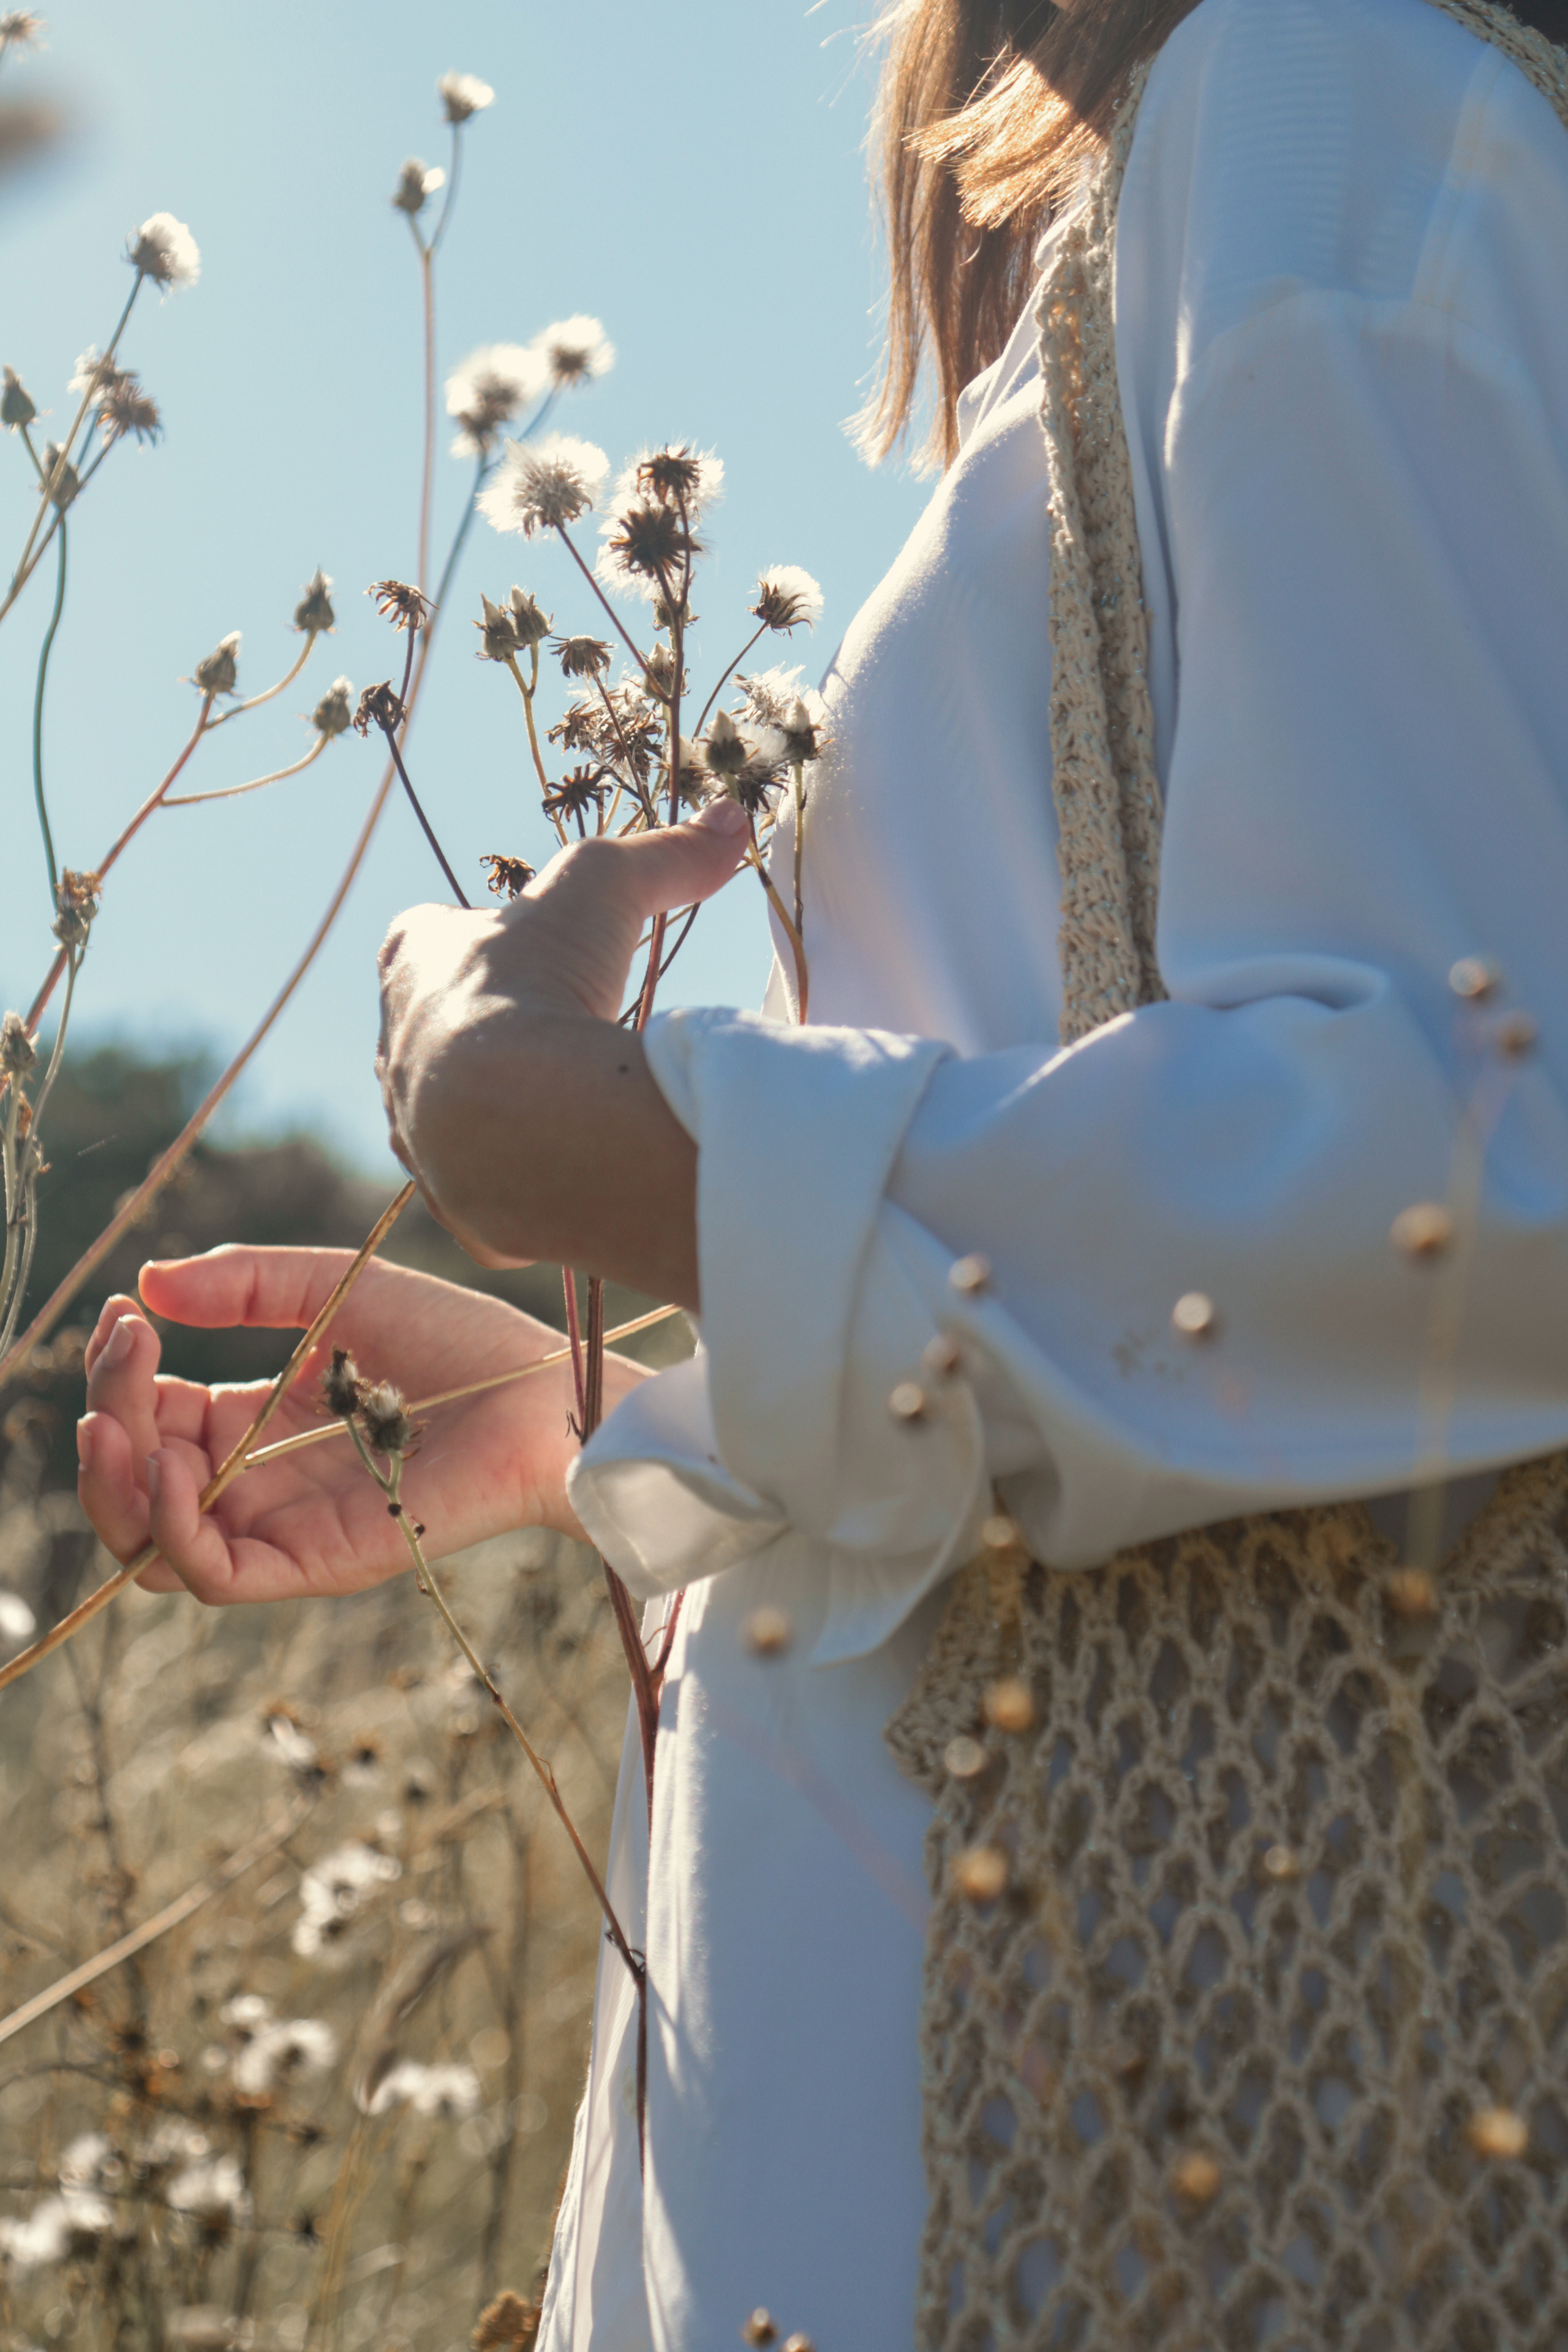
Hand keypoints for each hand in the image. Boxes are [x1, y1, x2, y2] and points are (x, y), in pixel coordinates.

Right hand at [76, 1248, 636, 1603]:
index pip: (155, 1420)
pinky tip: (175, 1466)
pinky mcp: (315, 1564)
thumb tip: (147, 1282)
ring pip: (152, 1545)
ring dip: (116, 1485)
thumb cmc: (462, 1342)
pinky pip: (212, 1574)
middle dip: (107, 1424)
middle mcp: (261, 1484)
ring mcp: (284, 1529)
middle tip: (125, 1352)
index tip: (128, 1314)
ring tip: (119, 1422)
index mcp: (260, 1424)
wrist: (542, 1395)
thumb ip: (246, 1283)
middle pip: (137, 1488)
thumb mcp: (336, 1288)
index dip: (123, 1376)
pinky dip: (172, 1529)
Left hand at [376, 800, 748, 1297]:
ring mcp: (416, 1131)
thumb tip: (731, 816)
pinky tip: (575, 1170)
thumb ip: (666, 853)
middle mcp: (393, 1044)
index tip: (539, 947)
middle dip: (498, 1028)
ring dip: (509, 1107)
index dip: (484, 936)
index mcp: (411, 960)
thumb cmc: (537, 982)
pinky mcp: (454, 1202)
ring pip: (459, 1113)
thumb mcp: (606, 886)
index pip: (431, 936)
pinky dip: (528, 1178)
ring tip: (573, 1105)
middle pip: (444, 1027)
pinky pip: (489, 1187)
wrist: (510, 1120)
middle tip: (564, 1030)